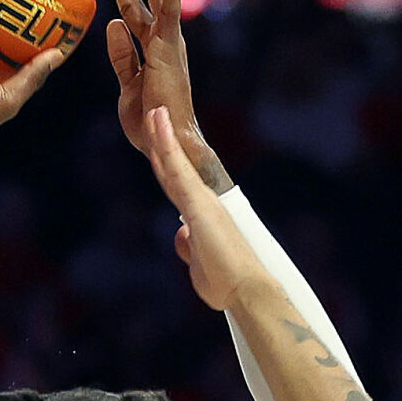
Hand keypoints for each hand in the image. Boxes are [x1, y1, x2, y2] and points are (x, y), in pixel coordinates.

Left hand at [104, 0, 226, 187]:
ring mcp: (168, 42)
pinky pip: (170, 12)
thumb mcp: (127, 86)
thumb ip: (122, 57)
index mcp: (152, 48)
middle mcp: (163, 39)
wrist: (167, 141)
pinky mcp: (170, 48)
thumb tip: (112, 24)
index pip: (136, 8)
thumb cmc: (150, 123)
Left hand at [145, 105, 268, 310]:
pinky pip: (177, 166)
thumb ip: (188, 247)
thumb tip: (180, 234)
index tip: (155, 147)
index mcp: (200, 217)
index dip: (165, 165)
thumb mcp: (197, 266)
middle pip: (174, 168)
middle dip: (161, 143)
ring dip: (162, 134)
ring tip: (154, 109)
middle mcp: (203, 203)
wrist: (247, 291)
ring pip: (174, 160)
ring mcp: (201, 201)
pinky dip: (166, 142)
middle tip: (153, 116)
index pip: (177, 186)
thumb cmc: (227, 283)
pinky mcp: (198, 203)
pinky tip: (158, 120)